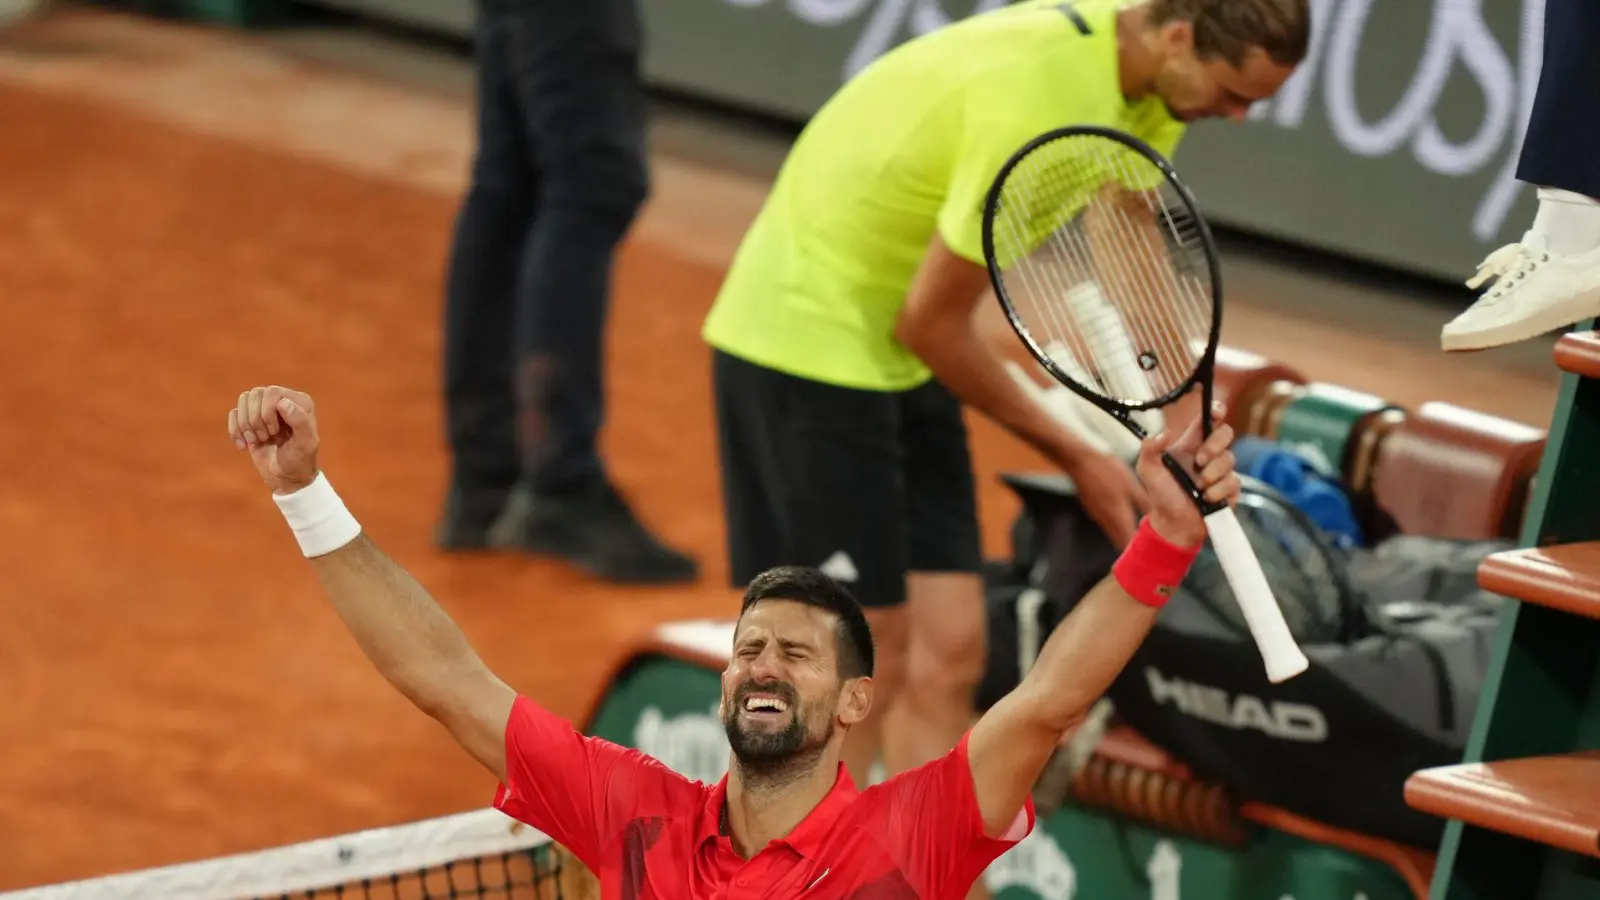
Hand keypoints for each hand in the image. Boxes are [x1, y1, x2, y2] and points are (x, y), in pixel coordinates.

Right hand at [228, 386, 320, 494]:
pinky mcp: (251, 420)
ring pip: (243, 400)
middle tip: (266, 437)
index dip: (267, 412)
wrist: (286, 478)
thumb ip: (300, 421)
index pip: (272, 392)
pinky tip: (243, 446)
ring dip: (245, 424)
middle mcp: (282, 400)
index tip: (275, 432)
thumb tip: (283, 402)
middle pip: (255, 394)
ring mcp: (265, 409)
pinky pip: (234, 413)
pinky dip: (235, 431)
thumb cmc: (300, 461)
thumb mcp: (306, 444)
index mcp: (299, 402)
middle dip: (255, 419)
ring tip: (256, 440)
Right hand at [1066, 449, 1149, 548]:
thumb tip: (1156, 516)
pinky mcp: (1092, 508)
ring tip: (1137, 533)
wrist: (1080, 462)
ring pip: (1113, 532)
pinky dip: (1116, 525)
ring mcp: (1097, 516)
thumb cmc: (1108, 471)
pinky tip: (1122, 516)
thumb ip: (1143, 502)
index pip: (1129, 543)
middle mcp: (1106, 521)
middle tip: (1145, 546)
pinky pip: (1106, 523)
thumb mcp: (1131, 485)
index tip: (1148, 554)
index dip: (1138, 551)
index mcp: (1119, 517)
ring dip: (1123, 535)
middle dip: (1130, 545)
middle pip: (1119, 540)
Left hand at [1135, 403, 1241, 547]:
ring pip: (1229, 459)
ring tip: (1197, 487)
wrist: (1173, 522)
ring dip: (1211, 474)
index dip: (1215, 411)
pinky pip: (1233, 482)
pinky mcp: (1230, 489)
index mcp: (1191, 444)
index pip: (1207, 421)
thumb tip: (1164, 434)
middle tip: (1199, 461)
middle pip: (1226, 433)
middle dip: (1214, 446)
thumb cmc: (1161, 494)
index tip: (1217, 411)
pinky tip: (1205, 498)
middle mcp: (1209, 454)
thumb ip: (1149, 448)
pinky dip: (1217, 491)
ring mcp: (1222, 471)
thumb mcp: (1147, 469)